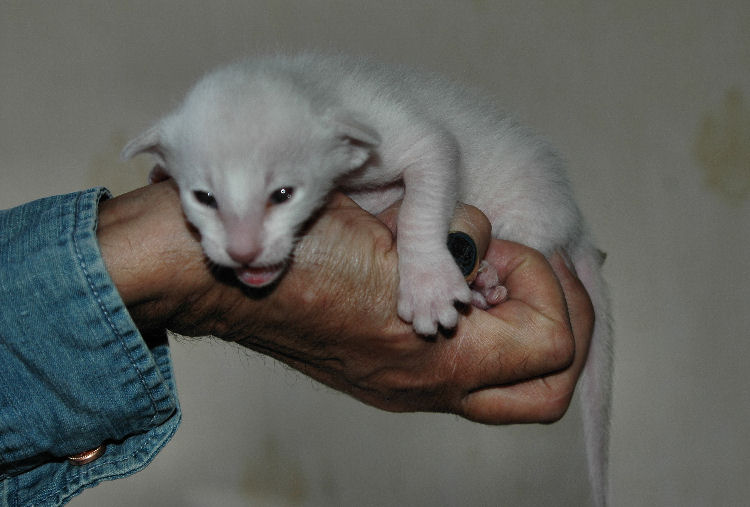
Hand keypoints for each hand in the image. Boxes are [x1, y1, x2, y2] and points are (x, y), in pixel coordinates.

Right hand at [97, 180, 593, 423]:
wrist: (220, 277)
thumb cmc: (294, 249)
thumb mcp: (390, 234)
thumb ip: (455, 248)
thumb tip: (489, 252)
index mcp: (436, 358)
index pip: (554, 344)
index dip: (541, 281)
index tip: (491, 250)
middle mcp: (429, 385)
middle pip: (549, 390)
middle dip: (559, 322)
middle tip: (531, 274)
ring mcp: (409, 386)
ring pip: (512, 385)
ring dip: (518, 322)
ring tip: (482, 273)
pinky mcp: (390, 372)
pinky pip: (465, 367)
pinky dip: (477, 324)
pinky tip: (442, 279)